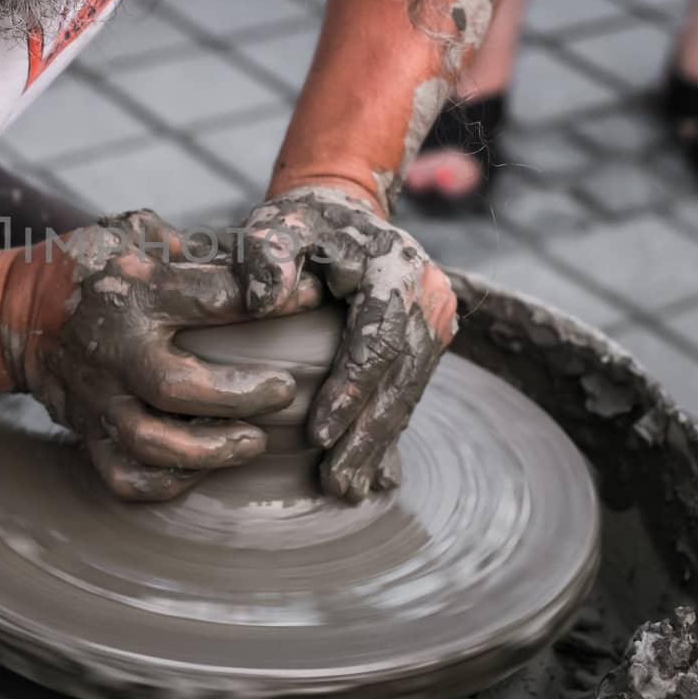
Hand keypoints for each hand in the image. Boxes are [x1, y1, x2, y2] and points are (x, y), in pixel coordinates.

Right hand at [0, 210, 307, 500]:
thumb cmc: (91, 265)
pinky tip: (202, 470)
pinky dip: (168, 483)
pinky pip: (125, 475)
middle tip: (283, 391)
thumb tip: (269, 257)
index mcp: (135, 287)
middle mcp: (114, 347)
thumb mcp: (135, 231)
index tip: (318, 300)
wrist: (12, 312)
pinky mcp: (84, 432)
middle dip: (243, 396)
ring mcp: (97, 397)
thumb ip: (196, 246)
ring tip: (254, 442)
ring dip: (213, 452)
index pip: (218, 297)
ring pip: (154, 444)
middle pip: (181, 387)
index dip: (277, 301)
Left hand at [237, 185, 456, 500]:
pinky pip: (410, 390)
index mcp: (394, 268)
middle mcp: (427, 295)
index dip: (349, 391)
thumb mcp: (277, 225)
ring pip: (409, 391)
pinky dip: (388, 430)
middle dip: (367, 435)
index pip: (375, 341)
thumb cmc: (302, 224)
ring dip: (379, 443)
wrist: (345, 209)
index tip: (317, 435)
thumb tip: (262, 300)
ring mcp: (435, 319)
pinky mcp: (429, 338)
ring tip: (347, 488)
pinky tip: (372, 472)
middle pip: (399, 377)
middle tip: (336, 482)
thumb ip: (265, 252)